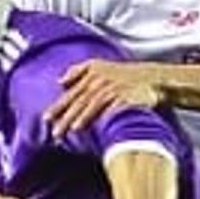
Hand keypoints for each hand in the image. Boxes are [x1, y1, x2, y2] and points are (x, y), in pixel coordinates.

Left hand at [46, 60, 161, 137]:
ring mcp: (113, 87)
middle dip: (65, 117)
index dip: (58, 107)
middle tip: (55, 132)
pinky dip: (103, 116)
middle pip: (79, 100)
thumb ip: (79, 71)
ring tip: (72, 130)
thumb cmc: (123, 75)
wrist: (152, 78)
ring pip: (93, 104)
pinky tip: (98, 126)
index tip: (46, 119)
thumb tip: (60, 81)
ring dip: (82, 117)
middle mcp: (100, 80)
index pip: (71, 93)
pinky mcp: (125, 95)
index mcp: (91, 73)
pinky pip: (112, 107)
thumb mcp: (100, 66)